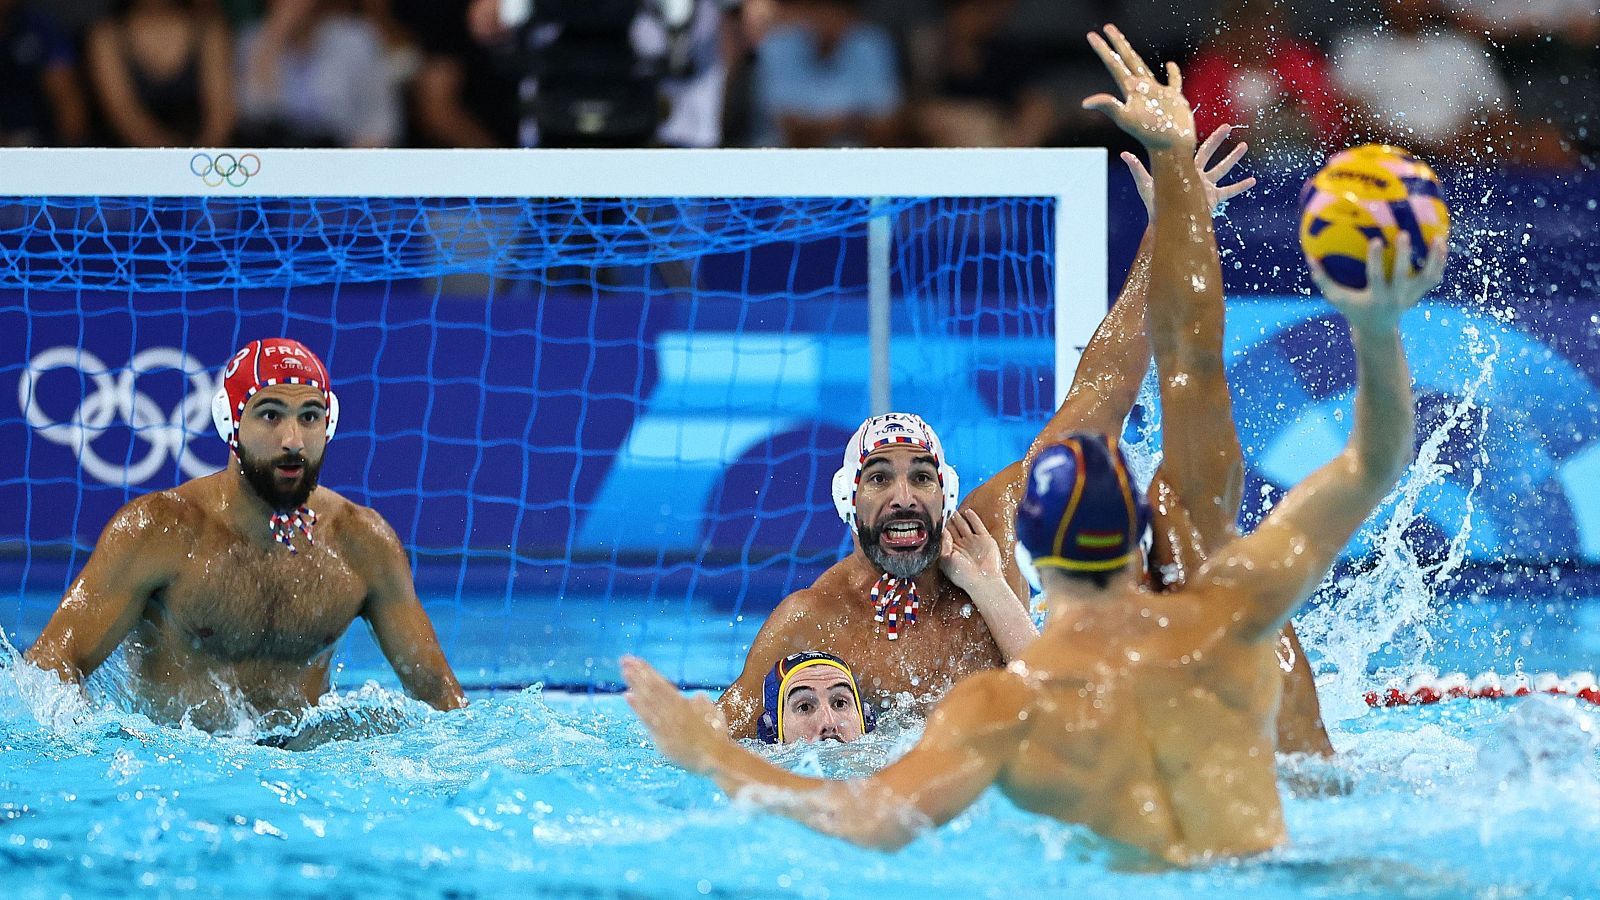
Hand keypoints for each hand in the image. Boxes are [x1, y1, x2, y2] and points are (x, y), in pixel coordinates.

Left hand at [622, 655, 728, 775]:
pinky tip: (627, 695)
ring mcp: (667, 723)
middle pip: (653, 688)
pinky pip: (648, 719)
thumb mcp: (713, 715)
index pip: (661, 684)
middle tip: (625, 660)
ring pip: (649, 700)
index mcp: (684, 704)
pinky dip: (637, 707)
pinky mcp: (662, 737)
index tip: (636, 661)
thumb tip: (695, 697)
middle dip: (638, 673)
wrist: (717, 758)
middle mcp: (674, 711)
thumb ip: (702, 704)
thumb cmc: (716, 737)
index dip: (648, 671)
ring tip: (625, 671)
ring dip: (636, 684)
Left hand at [939, 509, 1003, 592]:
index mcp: (951, 551)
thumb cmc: (963, 575)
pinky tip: (967, 511)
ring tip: (953, 510)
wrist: (983, 581)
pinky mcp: (984, 539)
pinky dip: (973, 518)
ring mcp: (973, 542)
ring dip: (958, 518)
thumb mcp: (946, 560)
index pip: (944, 535)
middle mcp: (962, 545)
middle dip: (949, 520)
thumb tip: (942, 530)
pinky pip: (977, 525)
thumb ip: (943, 544)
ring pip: (964, 526)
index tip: (936, 517)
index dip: (941, 527)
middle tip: (944, 510)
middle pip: (954, 529)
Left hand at [1081, 25, 1195, 151]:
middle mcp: (1141, 89)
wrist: (1170, 146)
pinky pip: (1173, 81)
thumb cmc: (1149, 134)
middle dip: (1117, 44)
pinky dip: (1173, 72)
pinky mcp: (1174, 98)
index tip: (1092, 35)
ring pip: (1145, 67)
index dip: (1103, 49)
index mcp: (1130, 91)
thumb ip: (1108, 107)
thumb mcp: (1126, 118)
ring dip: (1134, 55)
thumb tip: (1085, 103)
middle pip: (1127, 60)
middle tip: (1107, 27)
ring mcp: (1158, 93)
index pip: (1113, 64)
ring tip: (1126, 44)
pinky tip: (1170, 64)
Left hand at [1122, 124, 1255, 218]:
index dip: (1194, 136)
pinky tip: (1253, 181)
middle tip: (1228, 126)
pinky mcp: (1213, 199)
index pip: (1192, 148)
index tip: (1195, 124)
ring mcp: (1206, 186)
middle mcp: (1195, 174)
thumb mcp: (1146, 184)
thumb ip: (1137, 169)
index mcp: (1182, 168)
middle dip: (1218, 140)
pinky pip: (1230, 191)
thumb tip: (1124, 154)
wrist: (1166, 224)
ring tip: (1244, 146)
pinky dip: (1241, 186)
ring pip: (1222, 169)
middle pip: (1209, 153)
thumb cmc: (1154, 205)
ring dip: (1233, 158)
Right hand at [1310, 233, 1446, 330]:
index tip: (1376, 240)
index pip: (1376, 277)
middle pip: (1403, 275)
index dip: (1376, 259)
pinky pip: (1434, 277)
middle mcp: (1396, 297)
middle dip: (1404, 255)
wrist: (1378, 330)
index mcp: (1376, 297)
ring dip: (1434, 259)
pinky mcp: (1419, 293)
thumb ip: (1323, 279)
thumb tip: (1309, 257)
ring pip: (1427, 277)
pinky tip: (1441, 245)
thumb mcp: (1337, 298)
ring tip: (1437, 238)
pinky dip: (1440, 262)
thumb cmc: (1354, 310)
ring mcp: (1410, 296)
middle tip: (1404, 233)